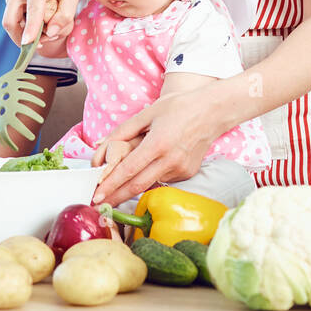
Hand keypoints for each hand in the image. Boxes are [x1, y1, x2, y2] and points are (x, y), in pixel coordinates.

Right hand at [3, 0, 78, 45]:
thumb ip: (64, 15)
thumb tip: (50, 33)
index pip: (33, 10)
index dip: (30, 28)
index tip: (28, 43)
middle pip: (10, 20)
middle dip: (20, 38)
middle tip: (38, 45)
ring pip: (11, 21)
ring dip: (24, 32)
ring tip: (44, 29)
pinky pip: (12, 17)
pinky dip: (23, 25)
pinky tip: (38, 22)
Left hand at [90, 89, 224, 205]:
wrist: (213, 111)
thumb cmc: (179, 107)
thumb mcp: (148, 112)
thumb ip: (123, 131)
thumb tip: (100, 145)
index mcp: (157, 144)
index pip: (128, 170)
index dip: (110, 185)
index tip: (96, 195)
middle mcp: (170, 161)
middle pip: (137, 186)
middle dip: (116, 197)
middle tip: (98, 204)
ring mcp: (180, 170)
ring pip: (149, 183)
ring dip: (131, 188)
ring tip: (115, 189)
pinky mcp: (187, 173)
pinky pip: (162, 178)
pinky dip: (150, 177)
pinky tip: (147, 168)